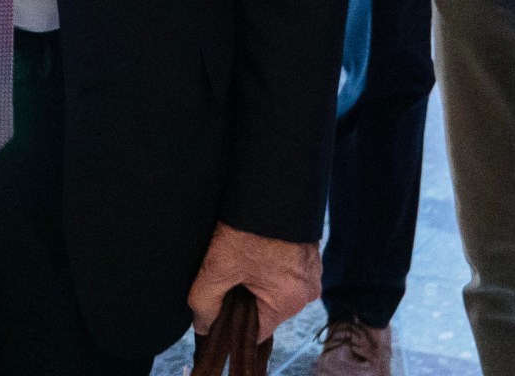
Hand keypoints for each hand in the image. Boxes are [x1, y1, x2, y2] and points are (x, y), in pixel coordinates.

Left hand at [187, 223, 319, 341]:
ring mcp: (311, 271)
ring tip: (235, 260)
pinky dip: (265, 266)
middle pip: (265, 310)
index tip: (215, 313)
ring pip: (273, 289)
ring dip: (253, 280)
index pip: (257, 331)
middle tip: (221, 277)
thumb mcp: (218, 266)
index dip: (232, 326)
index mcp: (290, 301)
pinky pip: (283, 272)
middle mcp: (308, 291)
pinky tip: (249, 250)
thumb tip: (203, 326)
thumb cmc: (249, 226)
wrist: (274, 183)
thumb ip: (204, 302)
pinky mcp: (308, 254)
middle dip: (241, 299)